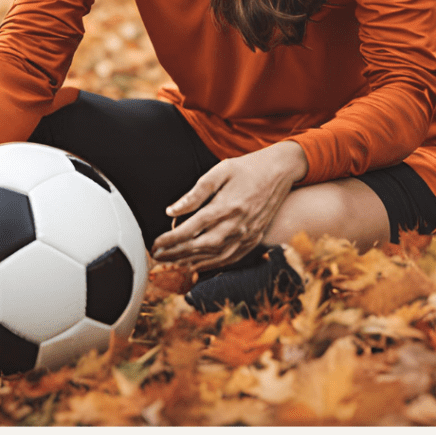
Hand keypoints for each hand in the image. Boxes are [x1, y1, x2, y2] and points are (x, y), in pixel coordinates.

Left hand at [149, 141, 307, 272]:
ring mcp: (247, 234)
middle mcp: (236, 225)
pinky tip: (197, 266)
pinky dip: (211, 265)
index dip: (171, 239)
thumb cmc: (246, 168)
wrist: (279, 171)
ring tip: (171, 264)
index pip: (192, 229)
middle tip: (156, 257)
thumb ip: (195, 193)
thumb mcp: (219, 171)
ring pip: (214, 256)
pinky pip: (230, 258)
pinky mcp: (254, 239)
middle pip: (200, 246)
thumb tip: (172, 211)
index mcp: (226, 206)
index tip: (155, 244)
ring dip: (190, 262)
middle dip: (176, 254)